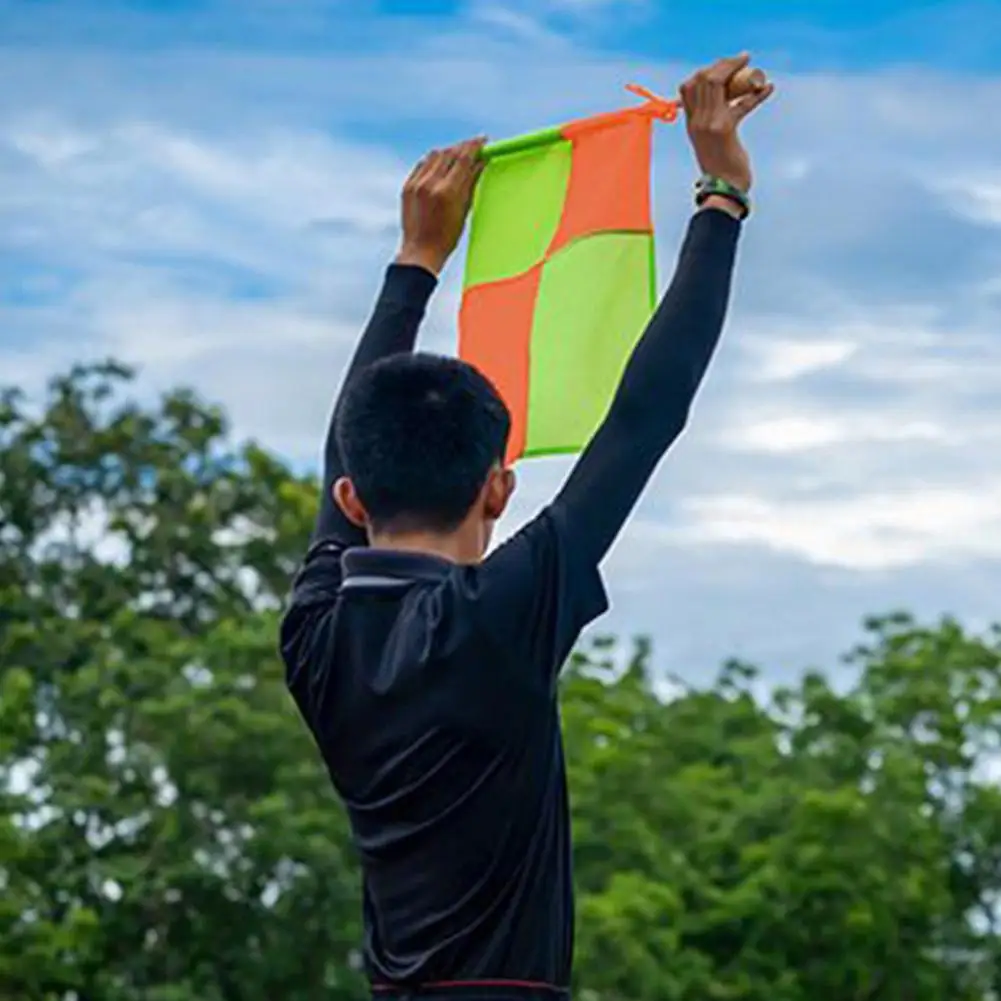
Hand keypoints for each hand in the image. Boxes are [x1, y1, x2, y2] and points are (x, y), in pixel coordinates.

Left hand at [396, 138, 486, 275]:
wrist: (420, 252)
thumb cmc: (447, 237)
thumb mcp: (464, 210)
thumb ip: (471, 183)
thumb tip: (481, 162)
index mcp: (447, 191)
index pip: (463, 158)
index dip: (474, 146)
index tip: (483, 140)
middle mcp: (430, 184)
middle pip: (449, 153)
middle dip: (462, 147)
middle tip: (473, 147)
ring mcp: (416, 184)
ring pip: (434, 155)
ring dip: (448, 152)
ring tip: (457, 156)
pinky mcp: (407, 187)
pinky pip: (422, 165)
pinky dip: (433, 161)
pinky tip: (440, 165)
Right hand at [680, 53, 773, 193]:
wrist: (724, 191)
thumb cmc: (722, 170)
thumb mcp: (710, 143)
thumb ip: (711, 126)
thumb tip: (726, 109)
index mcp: (691, 123)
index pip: (688, 86)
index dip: (705, 70)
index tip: (725, 66)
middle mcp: (697, 120)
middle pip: (703, 78)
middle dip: (724, 64)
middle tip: (742, 60)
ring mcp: (709, 124)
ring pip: (717, 82)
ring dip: (736, 69)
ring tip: (753, 68)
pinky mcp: (725, 129)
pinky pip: (741, 104)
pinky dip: (757, 95)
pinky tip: (769, 88)